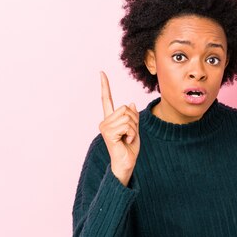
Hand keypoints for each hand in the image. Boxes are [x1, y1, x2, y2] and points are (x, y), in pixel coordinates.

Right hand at [98, 71, 139, 185]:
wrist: (126, 164)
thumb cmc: (129, 149)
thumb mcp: (134, 129)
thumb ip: (132, 117)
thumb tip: (131, 103)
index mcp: (110, 120)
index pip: (106, 99)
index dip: (105, 85)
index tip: (101, 72)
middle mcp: (105, 122)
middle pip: (125, 108)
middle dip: (134, 120)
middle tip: (130, 134)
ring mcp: (105, 127)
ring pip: (127, 117)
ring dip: (133, 128)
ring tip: (128, 139)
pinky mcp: (108, 133)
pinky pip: (126, 126)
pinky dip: (131, 134)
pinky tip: (126, 141)